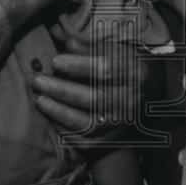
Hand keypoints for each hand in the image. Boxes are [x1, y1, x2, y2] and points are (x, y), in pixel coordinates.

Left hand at [31, 31, 161, 146]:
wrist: (147, 91)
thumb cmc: (124, 64)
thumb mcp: (114, 48)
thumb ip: (91, 46)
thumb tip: (68, 44)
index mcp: (133, 73)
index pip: (104, 71)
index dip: (77, 66)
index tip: (55, 61)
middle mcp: (130, 100)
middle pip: (93, 98)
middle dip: (61, 90)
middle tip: (38, 81)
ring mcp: (121, 122)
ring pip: (88, 122)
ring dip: (59, 112)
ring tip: (40, 100)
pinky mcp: (112, 138)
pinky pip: (86, 140)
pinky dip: (66, 131)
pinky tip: (51, 118)